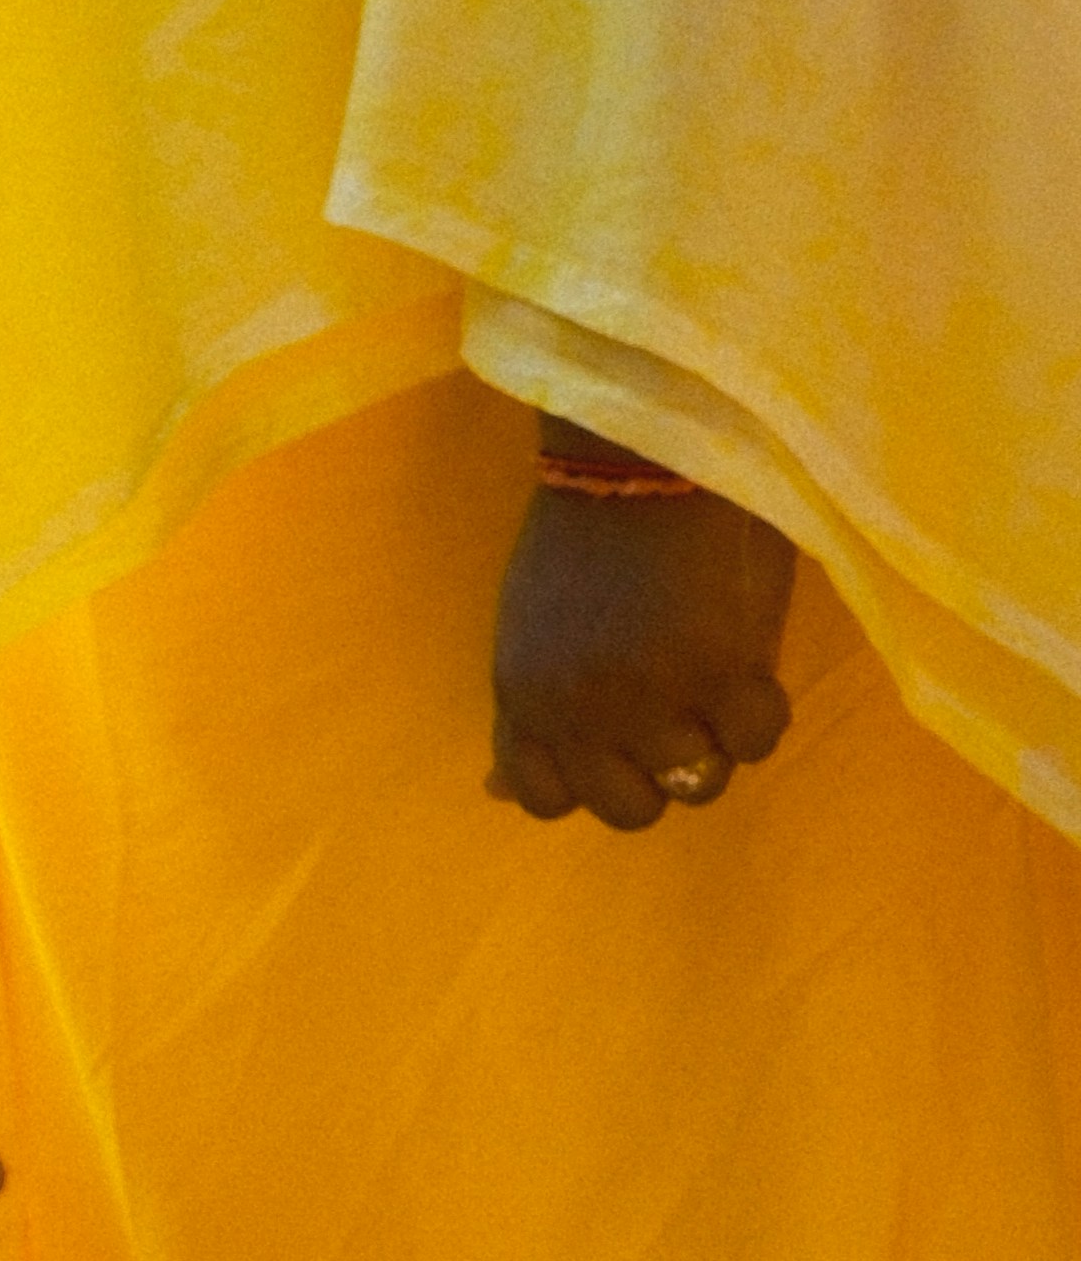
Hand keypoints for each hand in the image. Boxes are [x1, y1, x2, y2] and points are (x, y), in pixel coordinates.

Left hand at [488, 485, 798, 832]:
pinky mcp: (718, 674)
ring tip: (722, 674)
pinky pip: (757, 741)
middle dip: (661, 772)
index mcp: (522, 697)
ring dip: (718, 739)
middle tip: (684, 708)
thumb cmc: (593, 530)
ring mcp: (648, 700)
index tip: (621, 738)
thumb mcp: (530, 629)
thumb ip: (526, 713)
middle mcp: (575, 713)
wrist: (645, 450)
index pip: (545, 799)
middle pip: (629, 810)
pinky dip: (764, 712)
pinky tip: (753, 665)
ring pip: (699, 784)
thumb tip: (494, 794)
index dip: (592, 778)